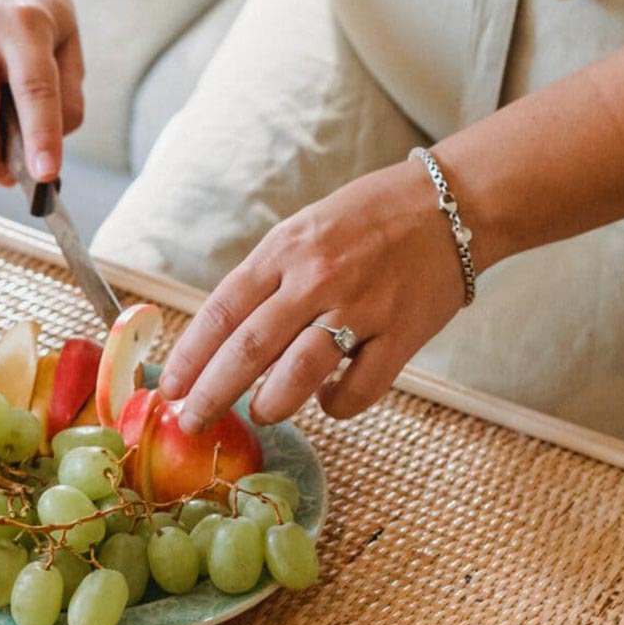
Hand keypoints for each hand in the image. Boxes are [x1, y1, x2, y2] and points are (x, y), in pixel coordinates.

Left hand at [159, 160, 466, 432]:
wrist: (453, 203)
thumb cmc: (368, 218)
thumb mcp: (303, 231)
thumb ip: (267, 278)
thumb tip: (225, 337)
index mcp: (283, 250)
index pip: (221, 312)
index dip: (190, 356)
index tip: (169, 388)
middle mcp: (316, 278)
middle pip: (248, 349)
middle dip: (211, 393)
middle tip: (191, 421)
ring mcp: (361, 307)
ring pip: (297, 374)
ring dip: (270, 405)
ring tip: (258, 413)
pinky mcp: (401, 333)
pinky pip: (359, 388)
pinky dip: (336, 404)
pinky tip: (328, 400)